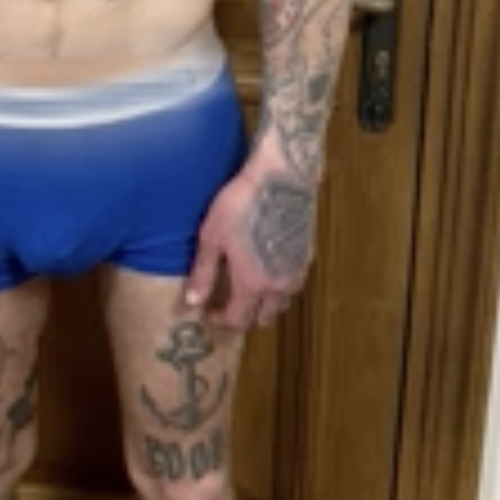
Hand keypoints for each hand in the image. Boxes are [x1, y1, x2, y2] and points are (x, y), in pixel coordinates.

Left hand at [183, 159, 317, 333]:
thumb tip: (192, 302)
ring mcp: (295, 270)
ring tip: (249, 290)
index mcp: (252, 284)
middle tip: (228, 306)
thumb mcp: (212, 239)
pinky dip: (279, 286)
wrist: (280, 178)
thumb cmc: (242, 204)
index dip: (220, 321)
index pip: (237, 319)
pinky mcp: (307, 253)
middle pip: (263, 316)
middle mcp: (278, 284)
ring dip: (265, 304)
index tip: (209, 315)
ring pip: (281, 302)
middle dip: (244, 317)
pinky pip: (293, 282)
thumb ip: (203, 274)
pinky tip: (268, 270)